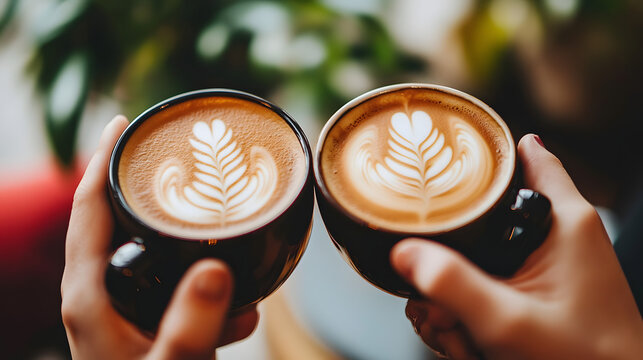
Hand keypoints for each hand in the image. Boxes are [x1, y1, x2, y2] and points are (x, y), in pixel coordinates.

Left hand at [61, 116, 257, 359]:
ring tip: (237, 263)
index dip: (101, 161)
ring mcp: (125, 314)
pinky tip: (244, 315)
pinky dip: (211, 298)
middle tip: (190, 172)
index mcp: (90, 296)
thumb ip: (193, 323)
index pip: (88, 210)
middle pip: (121, 225)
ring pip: (158, 262)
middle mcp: (101, 297)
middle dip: (156, 199)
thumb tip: (216, 268)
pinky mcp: (149, 329)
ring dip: (198, 258)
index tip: (122, 123)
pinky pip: (181, 295)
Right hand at [391, 134, 642, 359]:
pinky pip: (489, 285)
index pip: (526, 157)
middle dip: (449, 263)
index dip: (486, 150)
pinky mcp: (539, 288)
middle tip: (438, 303)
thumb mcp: (506, 320)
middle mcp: (557, 234)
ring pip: (479, 259)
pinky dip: (470, 313)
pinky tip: (465, 340)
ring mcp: (547, 264)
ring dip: (453, 298)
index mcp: (564, 221)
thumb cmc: (586, 357)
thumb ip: (453, 284)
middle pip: (483, 220)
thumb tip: (407, 253)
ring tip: (453, 332)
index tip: (447, 152)